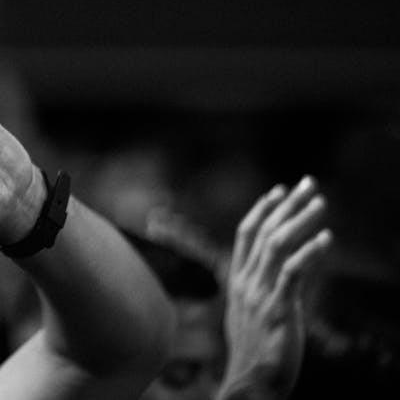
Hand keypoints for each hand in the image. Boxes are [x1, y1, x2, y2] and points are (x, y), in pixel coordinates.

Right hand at [219, 177, 331, 399]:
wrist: (249, 383)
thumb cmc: (255, 352)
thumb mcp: (249, 315)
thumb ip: (259, 291)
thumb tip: (277, 276)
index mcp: (237, 280)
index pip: (246, 234)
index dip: (263, 209)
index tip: (280, 191)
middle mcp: (245, 282)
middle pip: (264, 232)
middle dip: (288, 205)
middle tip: (309, 183)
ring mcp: (259, 295)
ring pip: (277, 245)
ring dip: (300, 220)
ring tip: (321, 203)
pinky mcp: (278, 310)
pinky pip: (293, 274)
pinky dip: (309, 252)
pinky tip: (326, 238)